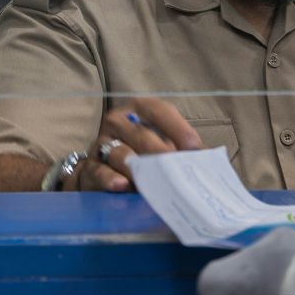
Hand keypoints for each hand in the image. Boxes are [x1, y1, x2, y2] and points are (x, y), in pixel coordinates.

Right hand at [67, 96, 203, 191]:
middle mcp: (117, 122)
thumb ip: (179, 146)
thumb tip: (205, 158)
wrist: (102, 171)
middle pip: (141, 135)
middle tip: (176, 168)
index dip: (178, 128)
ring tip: (153, 178)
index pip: (159, 111)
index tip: (194, 147)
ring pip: (120, 154)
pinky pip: (100, 172)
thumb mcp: (159, 142)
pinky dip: (111, 179)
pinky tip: (122, 185)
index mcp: (137, 109)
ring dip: (138, 167)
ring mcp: (101, 144)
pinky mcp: (89, 168)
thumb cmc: (139, 152)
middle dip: (161, 152)